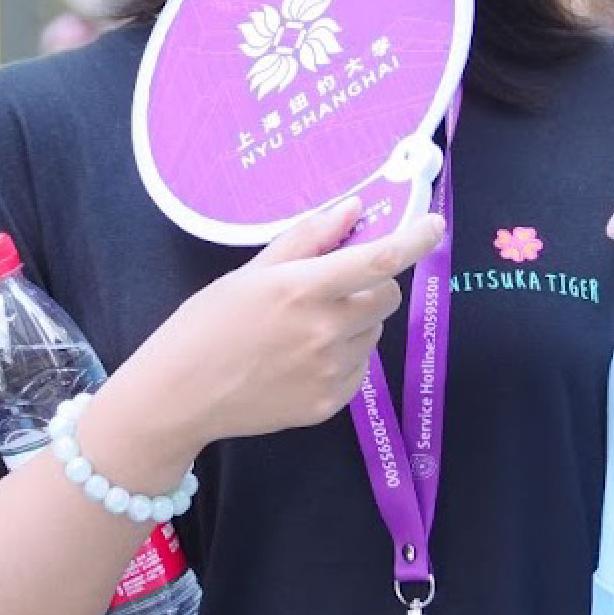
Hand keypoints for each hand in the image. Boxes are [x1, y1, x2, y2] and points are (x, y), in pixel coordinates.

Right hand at [118, 198, 444, 447]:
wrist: (180, 395)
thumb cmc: (207, 324)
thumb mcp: (252, 272)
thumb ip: (308, 239)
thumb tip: (355, 210)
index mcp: (302, 289)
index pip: (380, 260)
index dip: (415, 239)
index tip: (433, 225)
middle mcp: (324, 331)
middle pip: (387, 296)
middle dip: (373, 284)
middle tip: (335, 287)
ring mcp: (329, 372)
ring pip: (374, 333)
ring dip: (355, 322)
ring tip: (305, 330)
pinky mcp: (329, 404)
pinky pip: (359, 368)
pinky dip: (344, 357)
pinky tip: (301, 359)